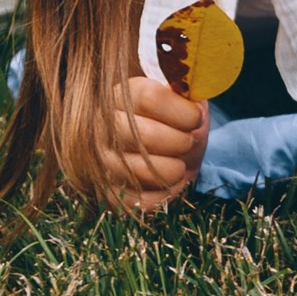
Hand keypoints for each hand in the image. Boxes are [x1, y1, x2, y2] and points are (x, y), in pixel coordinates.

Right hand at [102, 76, 208, 212]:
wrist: (167, 154)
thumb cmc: (177, 122)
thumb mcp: (184, 100)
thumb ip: (187, 94)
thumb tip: (193, 103)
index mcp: (122, 96)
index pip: (150, 98)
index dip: (182, 111)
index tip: (196, 118)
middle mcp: (102, 127)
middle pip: (144, 135)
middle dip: (180, 142)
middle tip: (189, 142)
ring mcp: (101, 162)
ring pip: (142, 170)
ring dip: (174, 169)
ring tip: (181, 164)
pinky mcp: (107, 193)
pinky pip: (139, 200)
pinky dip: (165, 195)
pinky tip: (173, 184)